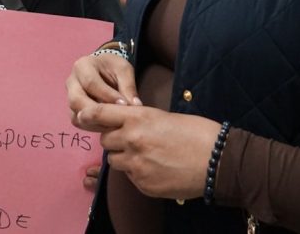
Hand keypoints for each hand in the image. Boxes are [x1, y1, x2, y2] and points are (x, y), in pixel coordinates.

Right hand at [67, 53, 139, 129]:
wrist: (104, 70)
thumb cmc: (113, 68)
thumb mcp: (124, 70)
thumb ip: (128, 86)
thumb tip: (135, 106)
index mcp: (82, 66)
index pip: (91, 83)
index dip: (107, 96)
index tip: (124, 104)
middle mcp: (72, 81)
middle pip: (76, 100)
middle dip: (96, 112)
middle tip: (116, 119)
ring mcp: (70, 97)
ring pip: (75, 114)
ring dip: (94, 122)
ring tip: (114, 124)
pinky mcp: (72, 109)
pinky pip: (78, 122)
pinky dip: (91, 127)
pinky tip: (108, 127)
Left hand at [78, 104, 221, 199]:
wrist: (218, 160)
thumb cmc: (197, 132)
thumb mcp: (165, 117)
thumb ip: (140, 120)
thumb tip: (126, 124)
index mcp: (139, 118)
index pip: (100, 114)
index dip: (88, 115)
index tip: (81, 117)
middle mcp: (132, 140)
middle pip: (105, 140)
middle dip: (114, 139)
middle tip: (131, 139)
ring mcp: (136, 165)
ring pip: (115, 160)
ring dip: (124, 157)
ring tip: (146, 155)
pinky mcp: (143, 185)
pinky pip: (130, 177)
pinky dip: (138, 172)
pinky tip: (157, 168)